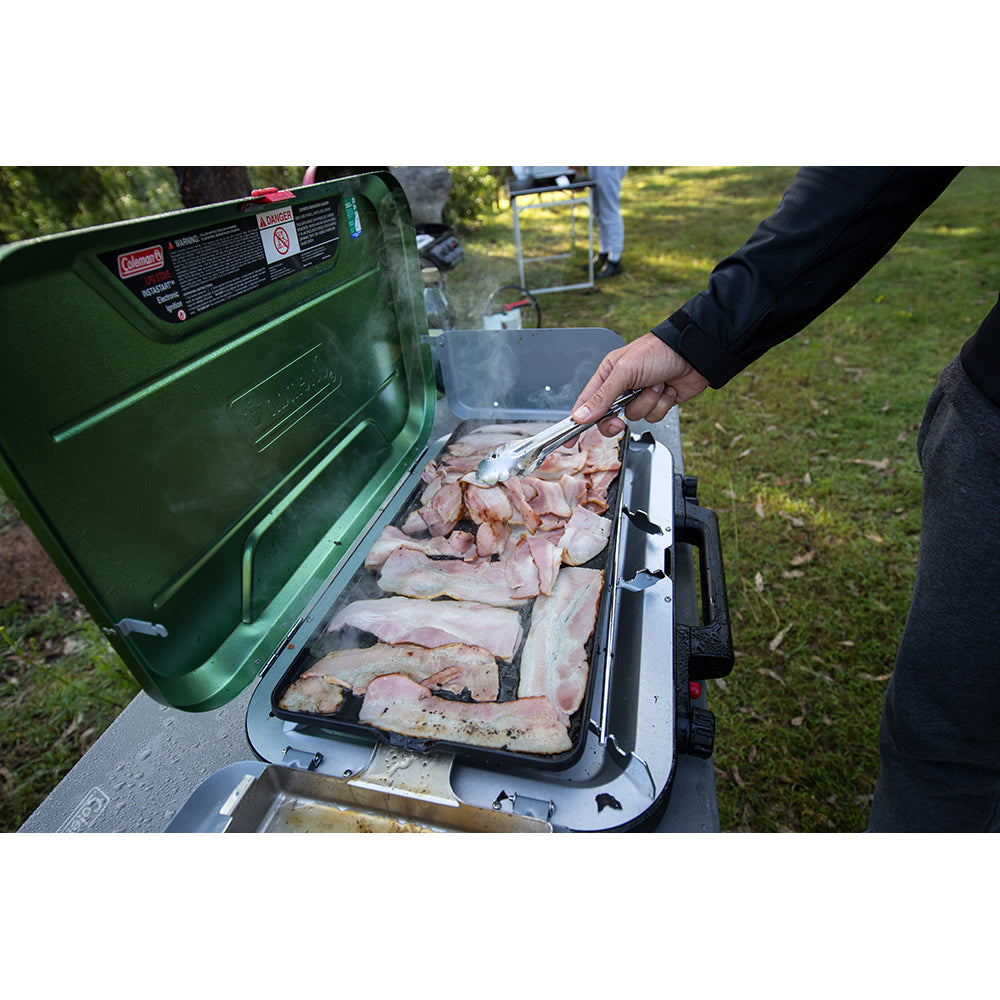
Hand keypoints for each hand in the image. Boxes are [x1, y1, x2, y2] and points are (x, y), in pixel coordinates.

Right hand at [571, 332, 709, 435]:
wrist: (694, 354)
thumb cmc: (658, 351)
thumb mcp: (625, 371)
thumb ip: (602, 396)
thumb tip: (581, 415)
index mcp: (608, 374)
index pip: (586, 402)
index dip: (578, 421)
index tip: (569, 440)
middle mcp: (622, 386)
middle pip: (608, 417)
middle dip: (617, 418)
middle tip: (621, 417)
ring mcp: (640, 396)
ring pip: (635, 416)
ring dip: (647, 403)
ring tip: (656, 384)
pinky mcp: (657, 403)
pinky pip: (653, 416)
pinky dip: (661, 404)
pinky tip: (667, 389)